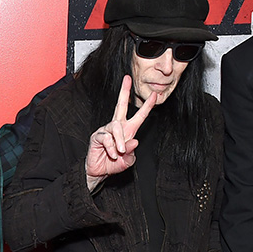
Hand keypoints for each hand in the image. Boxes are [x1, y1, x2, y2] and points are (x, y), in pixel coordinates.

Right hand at [85, 75, 156, 190]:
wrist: (98, 172)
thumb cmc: (113, 164)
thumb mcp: (127, 161)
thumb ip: (131, 153)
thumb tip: (134, 142)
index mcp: (128, 131)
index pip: (139, 116)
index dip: (147, 106)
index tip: (155, 95)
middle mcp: (117, 128)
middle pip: (120, 106)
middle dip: (124, 92)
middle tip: (127, 79)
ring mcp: (106, 131)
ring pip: (116, 127)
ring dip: (120, 140)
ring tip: (120, 151)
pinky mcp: (97, 136)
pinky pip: (106, 138)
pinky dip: (111, 148)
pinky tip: (112, 154)